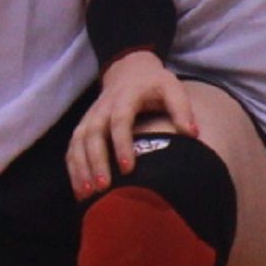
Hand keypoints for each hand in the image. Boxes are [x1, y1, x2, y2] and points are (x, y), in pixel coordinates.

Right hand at [69, 52, 195, 200]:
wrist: (129, 71)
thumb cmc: (154, 84)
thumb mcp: (172, 87)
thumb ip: (181, 108)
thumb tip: (193, 134)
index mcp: (125, 97)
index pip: (120, 121)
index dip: (122, 145)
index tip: (128, 169)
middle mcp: (102, 108)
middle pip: (93, 135)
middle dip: (97, 162)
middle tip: (104, 187)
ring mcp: (89, 118)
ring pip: (78, 143)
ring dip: (81, 169)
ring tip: (88, 194)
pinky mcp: (83, 127)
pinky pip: (72, 149)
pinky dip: (73, 169)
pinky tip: (80, 191)